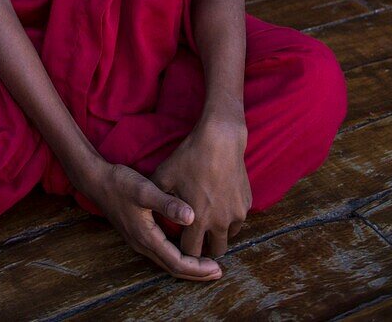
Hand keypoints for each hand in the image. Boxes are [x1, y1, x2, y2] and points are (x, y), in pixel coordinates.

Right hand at [87, 161, 222, 279]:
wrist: (96, 181)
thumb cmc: (120, 184)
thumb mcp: (144, 190)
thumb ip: (167, 204)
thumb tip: (192, 216)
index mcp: (147, 237)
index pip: (177, 262)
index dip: (198, 268)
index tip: (217, 267)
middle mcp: (143, 244)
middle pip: (173, 267)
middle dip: (196, 272)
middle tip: (218, 272)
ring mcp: (139, 240)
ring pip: (167, 261)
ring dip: (187, 265)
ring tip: (206, 263)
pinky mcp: (138, 233)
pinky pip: (162, 252)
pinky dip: (177, 255)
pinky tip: (186, 246)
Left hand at [151, 118, 250, 260]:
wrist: (220, 138)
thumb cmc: (190, 157)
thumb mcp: (165, 175)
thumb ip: (156, 196)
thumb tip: (144, 208)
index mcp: (198, 220)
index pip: (190, 252)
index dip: (183, 250)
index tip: (179, 242)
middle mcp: (220, 222)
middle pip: (215, 251)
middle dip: (205, 248)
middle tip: (196, 238)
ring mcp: (237, 214)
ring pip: (228, 236)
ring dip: (219, 233)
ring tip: (208, 220)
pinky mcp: (247, 203)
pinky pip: (238, 219)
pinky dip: (230, 218)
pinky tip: (220, 203)